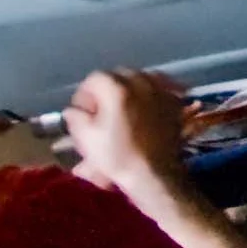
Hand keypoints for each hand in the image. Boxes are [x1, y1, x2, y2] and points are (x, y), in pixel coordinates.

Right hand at [62, 69, 189, 192]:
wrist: (153, 172)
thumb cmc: (117, 156)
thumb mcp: (87, 138)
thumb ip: (77, 118)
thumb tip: (72, 110)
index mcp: (117, 89)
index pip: (96, 77)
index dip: (85, 92)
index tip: (83, 109)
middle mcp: (141, 83)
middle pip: (119, 75)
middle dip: (107, 88)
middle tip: (101, 108)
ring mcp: (161, 90)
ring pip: (141, 78)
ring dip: (129, 88)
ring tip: (122, 106)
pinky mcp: (175, 102)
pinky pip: (161, 87)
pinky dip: (150, 92)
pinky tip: (145, 105)